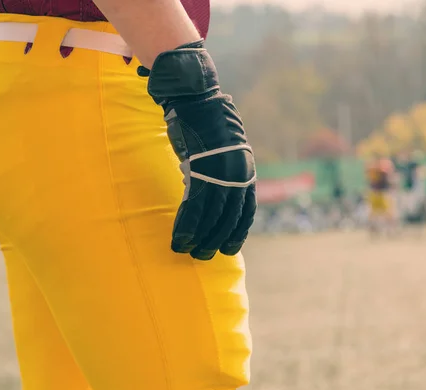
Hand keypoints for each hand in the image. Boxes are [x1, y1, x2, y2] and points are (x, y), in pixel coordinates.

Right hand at [139, 41, 256, 260]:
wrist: (195, 97)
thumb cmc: (205, 123)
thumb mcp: (224, 149)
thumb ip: (225, 170)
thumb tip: (215, 188)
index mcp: (246, 170)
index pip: (247, 210)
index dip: (238, 232)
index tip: (229, 248)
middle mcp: (239, 174)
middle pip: (229, 217)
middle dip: (216, 240)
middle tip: (203, 255)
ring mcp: (221, 172)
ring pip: (212, 216)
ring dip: (199, 238)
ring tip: (188, 252)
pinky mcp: (201, 170)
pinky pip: (194, 207)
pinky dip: (186, 226)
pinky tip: (178, 240)